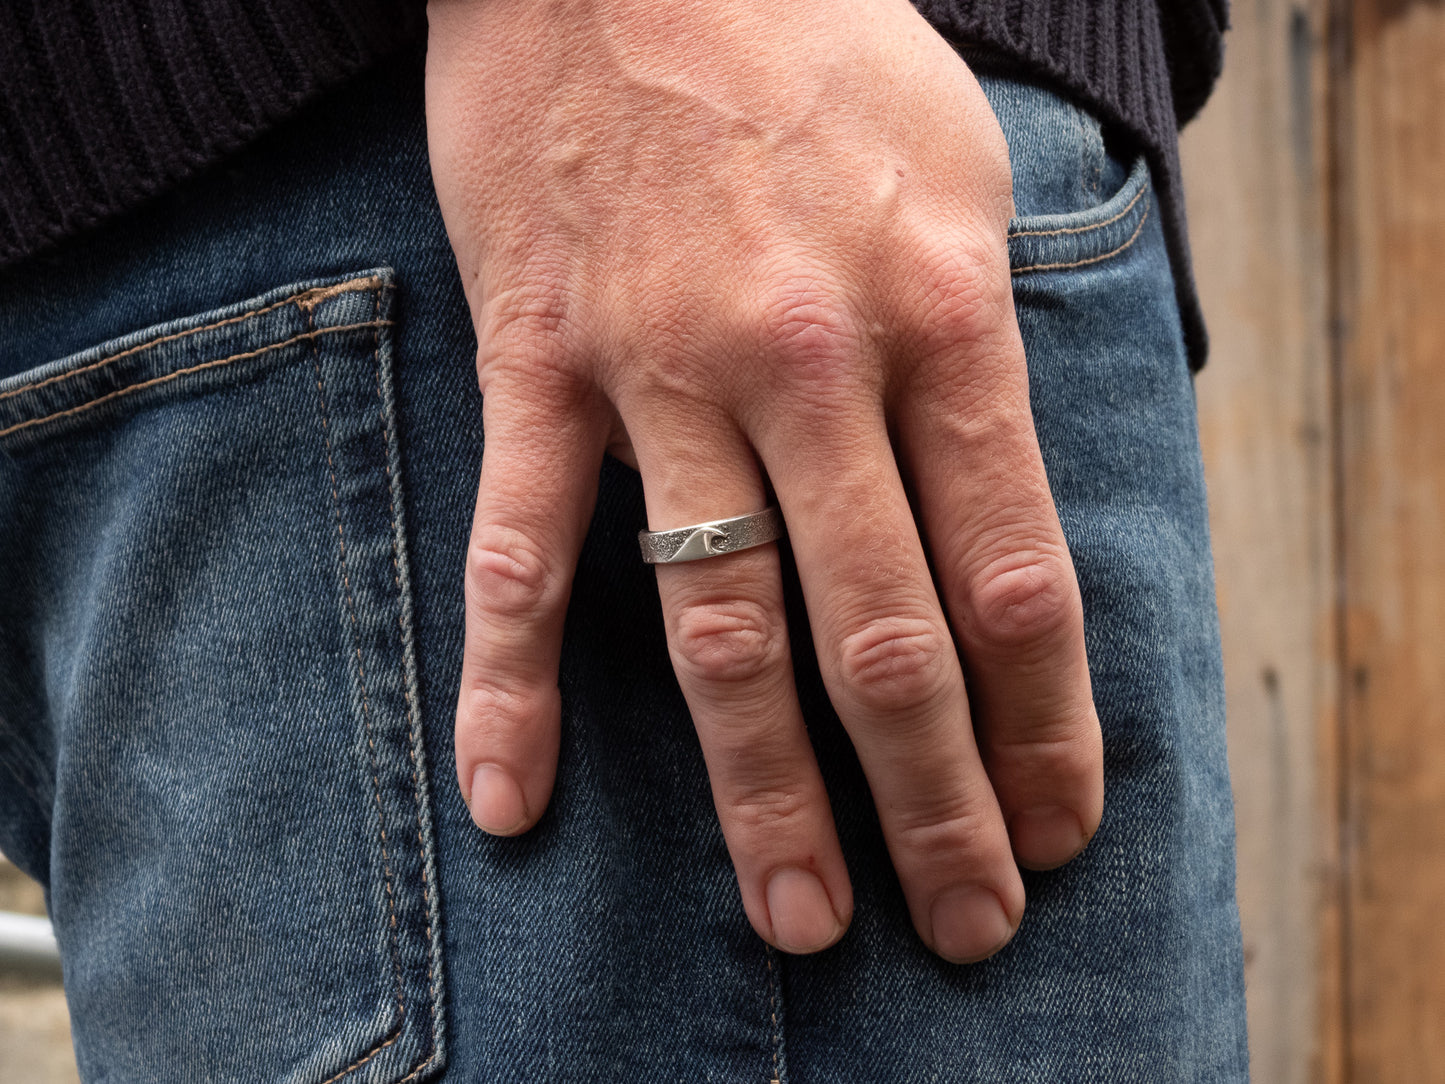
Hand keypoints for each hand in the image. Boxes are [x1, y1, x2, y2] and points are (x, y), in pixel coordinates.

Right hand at [427, 0, 1102, 962]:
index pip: (1011, 576)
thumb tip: (1002, 511)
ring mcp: (660, 374)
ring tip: (799, 921)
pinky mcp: (540, 366)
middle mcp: (806, 365)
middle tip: (965, 927)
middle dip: (934, 804)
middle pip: (880, 638)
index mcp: (936, 317)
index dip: (1042, 726)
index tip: (1056, 829)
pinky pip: (520, 549)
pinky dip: (507, 683)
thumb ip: (985, 354)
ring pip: (716, 628)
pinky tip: (509, 800)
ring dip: (762, 796)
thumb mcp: (963, 178)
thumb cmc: (813, 49)